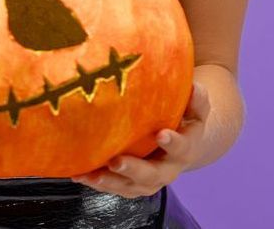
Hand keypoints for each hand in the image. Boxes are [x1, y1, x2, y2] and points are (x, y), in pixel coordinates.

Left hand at [71, 80, 211, 197]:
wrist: (181, 141)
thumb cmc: (184, 117)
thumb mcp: (194, 107)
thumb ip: (196, 98)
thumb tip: (194, 86)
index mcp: (185, 149)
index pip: (182, 148)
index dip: (173, 143)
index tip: (161, 134)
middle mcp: (167, 170)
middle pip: (152, 175)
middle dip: (134, 170)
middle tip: (116, 161)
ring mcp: (148, 180)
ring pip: (130, 187)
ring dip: (109, 182)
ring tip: (90, 175)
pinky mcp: (131, 184)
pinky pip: (114, 186)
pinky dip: (96, 181)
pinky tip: (78, 173)